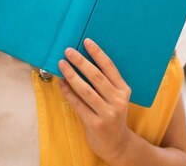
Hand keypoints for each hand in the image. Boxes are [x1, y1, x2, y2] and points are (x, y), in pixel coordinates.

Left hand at [58, 38, 132, 161]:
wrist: (117, 143)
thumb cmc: (112, 114)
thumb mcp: (116, 97)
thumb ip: (105, 82)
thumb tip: (83, 59)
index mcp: (124, 90)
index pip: (110, 67)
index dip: (97, 53)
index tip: (86, 41)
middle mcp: (118, 100)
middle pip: (96, 76)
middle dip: (81, 61)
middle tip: (68, 51)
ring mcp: (107, 113)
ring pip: (86, 90)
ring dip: (71, 75)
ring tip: (62, 64)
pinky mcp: (95, 123)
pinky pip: (78, 104)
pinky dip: (68, 92)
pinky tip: (61, 83)